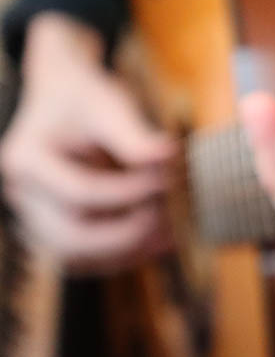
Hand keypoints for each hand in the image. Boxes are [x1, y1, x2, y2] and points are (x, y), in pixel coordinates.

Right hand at [0, 13, 175, 271]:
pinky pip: (85, 257)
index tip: (167, 179)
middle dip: (124, 235)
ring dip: (125, 252)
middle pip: (69, 238)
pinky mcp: (54, 228)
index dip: (129, 192)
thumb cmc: (84, 99)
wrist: (63, 99)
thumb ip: (133, 135)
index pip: (80, 193)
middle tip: (167, 219)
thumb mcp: (107, 106)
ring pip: (75, 257)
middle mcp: (22, 195)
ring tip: (170, 236)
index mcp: (25, 161)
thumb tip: (168, 155)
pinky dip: (120, 254)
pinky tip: (158, 241)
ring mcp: (33, 216)